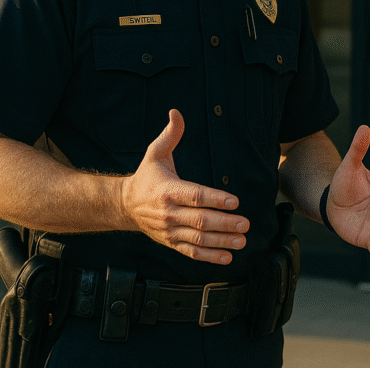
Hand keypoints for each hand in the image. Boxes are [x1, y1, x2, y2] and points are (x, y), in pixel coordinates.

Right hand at [120, 109, 248, 264]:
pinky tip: (227, 257)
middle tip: (245, 224)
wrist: (124, 205)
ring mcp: (170, 230)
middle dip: (224, 223)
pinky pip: (191, 251)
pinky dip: (209, 257)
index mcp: (169, 190)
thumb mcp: (155, 153)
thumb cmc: (146, 177)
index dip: (215, 199)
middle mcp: (170, 212)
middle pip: (200, 220)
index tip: (235, 201)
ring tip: (242, 241)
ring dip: (221, 242)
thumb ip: (170, 134)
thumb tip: (176, 112)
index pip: (195, 196)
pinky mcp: (171, 242)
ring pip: (198, 238)